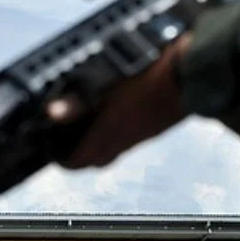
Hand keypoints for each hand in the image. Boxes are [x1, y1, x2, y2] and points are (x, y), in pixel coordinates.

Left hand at [45, 33, 191, 168]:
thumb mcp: (103, 85)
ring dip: (98, 144)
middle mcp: (121, 143)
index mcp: (105, 136)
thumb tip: (51, 114)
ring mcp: (139, 137)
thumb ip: (77, 102)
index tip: (54, 150)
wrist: (187, 78)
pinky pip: (127, 139)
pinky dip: (116, 133)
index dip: (62, 160)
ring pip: (112, 151)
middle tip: (67, 138)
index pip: (77, 163)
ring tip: (88, 124)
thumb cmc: (146, 79)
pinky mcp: (152, 128)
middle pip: (94, 160)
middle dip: (78, 154)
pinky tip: (115, 112)